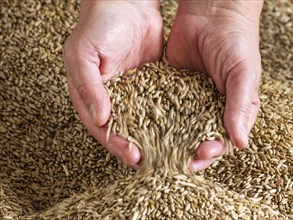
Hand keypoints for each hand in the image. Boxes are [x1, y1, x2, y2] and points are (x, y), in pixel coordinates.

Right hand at [63, 0, 162, 166]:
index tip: (133, 155)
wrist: (126, 4)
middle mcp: (112, 99)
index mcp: (90, 96)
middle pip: (123, 131)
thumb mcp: (83, 54)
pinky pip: (159, 106)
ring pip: (142, 123)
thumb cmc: (98, 26)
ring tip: (169, 154)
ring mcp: (133, 94)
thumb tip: (100, 119)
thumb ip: (87, 86)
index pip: (102, 128)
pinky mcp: (152, 86)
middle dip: (137, 148)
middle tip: (154, 163)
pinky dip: (167, 119)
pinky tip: (179, 130)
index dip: (115, 143)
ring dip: (153, 139)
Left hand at [167, 0, 262, 170]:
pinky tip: (141, 127)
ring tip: (152, 151)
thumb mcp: (243, 74)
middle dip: (184, 153)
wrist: (212, 12)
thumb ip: (240, 106)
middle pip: (195, 140)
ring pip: (175, 128)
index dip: (211, 152)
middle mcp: (208, 110)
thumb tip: (240, 142)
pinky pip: (160, 107)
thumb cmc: (237, 42)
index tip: (199, 155)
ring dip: (165, 141)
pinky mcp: (170, 88)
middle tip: (171, 161)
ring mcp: (187, 101)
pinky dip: (152, 118)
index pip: (221, 140)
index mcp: (231, 111)